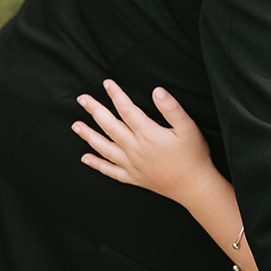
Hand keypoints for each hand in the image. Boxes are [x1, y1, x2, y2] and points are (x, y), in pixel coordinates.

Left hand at [73, 80, 220, 203]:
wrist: (194, 187)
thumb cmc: (193, 156)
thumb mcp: (188, 127)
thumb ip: (171, 108)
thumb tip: (157, 91)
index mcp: (147, 134)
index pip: (127, 110)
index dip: (116, 95)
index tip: (107, 83)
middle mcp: (135, 149)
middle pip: (110, 126)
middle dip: (95, 111)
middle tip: (82, 99)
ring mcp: (131, 164)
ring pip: (104, 147)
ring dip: (89, 135)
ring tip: (76, 126)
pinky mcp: (133, 177)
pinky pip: (110, 171)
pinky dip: (96, 164)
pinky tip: (86, 158)